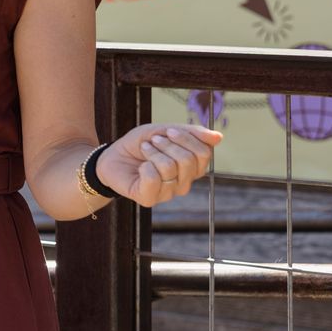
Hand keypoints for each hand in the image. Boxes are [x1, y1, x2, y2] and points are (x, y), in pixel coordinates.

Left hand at [99, 124, 224, 207]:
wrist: (112, 156)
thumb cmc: (140, 145)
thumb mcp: (163, 131)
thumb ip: (190, 133)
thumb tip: (219, 137)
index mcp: (191, 168)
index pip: (204, 153)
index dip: (187, 138)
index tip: (168, 131)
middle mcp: (184, 183)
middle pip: (190, 160)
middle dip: (169, 144)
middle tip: (154, 141)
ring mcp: (168, 193)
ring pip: (170, 168)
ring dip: (153, 152)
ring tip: (145, 150)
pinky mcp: (149, 199)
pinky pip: (154, 179)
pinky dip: (144, 166)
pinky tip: (139, 166)